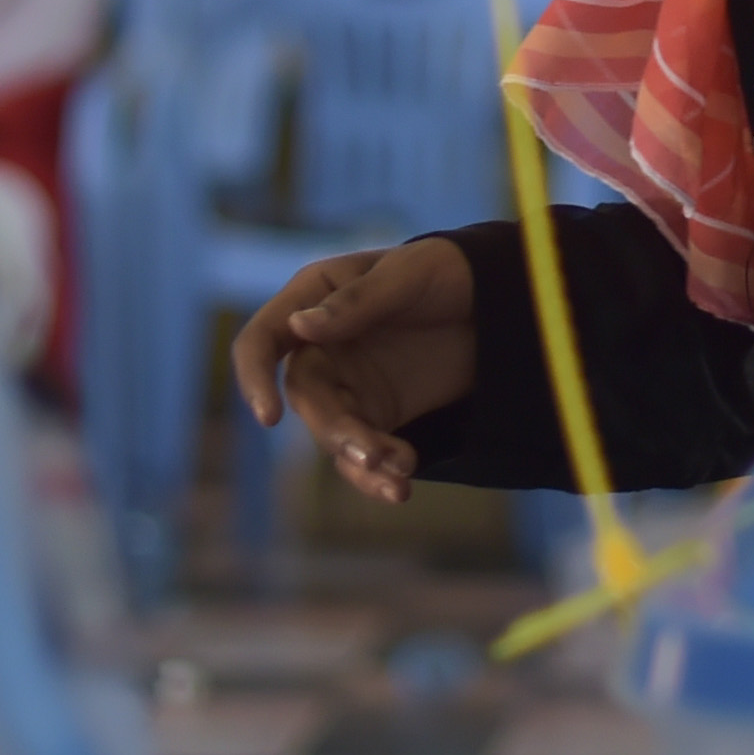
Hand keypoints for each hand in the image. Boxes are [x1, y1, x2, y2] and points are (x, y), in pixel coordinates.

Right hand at [229, 240, 475, 506]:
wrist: (499, 301)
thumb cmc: (447, 269)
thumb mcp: (409, 275)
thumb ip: (356, 302)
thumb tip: (299, 326)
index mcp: (312, 299)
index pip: (263, 340)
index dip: (254, 377)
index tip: (269, 416)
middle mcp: (320, 347)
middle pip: (305, 399)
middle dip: (336, 431)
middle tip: (374, 453)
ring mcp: (348, 385)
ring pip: (334, 434)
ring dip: (361, 461)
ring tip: (399, 479)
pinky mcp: (379, 415)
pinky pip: (364, 452)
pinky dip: (378, 473)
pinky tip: (402, 485)